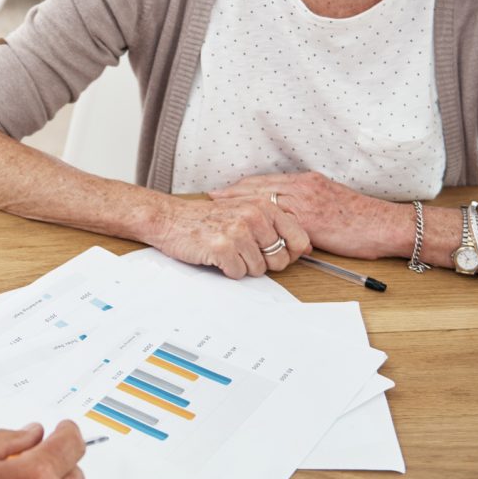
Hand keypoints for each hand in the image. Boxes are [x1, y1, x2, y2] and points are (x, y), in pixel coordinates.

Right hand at [150, 195, 311, 278]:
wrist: (172, 219)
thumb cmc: (208, 218)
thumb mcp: (246, 211)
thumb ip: (275, 225)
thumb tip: (305, 246)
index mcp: (264, 206)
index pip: (299, 238)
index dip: (290, 252)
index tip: (276, 252)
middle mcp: (254, 216)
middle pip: (279, 259)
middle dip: (263, 262)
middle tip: (243, 250)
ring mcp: (238, 231)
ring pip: (259, 269)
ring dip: (243, 265)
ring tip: (228, 250)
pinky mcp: (223, 247)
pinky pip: (238, 273)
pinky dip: (227, 270)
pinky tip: (217, 255)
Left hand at [209, 172, 406, 259]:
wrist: (387, 225)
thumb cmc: (363, 220)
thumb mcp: (331, 204)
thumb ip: (308, 208)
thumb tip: (290, 220)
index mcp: (309, 181)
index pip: (267, 181)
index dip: (243, 186)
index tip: (225, 191)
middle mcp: (305, 187)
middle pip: (259, 187)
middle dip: (233, 193)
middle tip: (212, 197)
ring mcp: (307, 201)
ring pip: (264, 201)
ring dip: (240, 206)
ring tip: (220, 211)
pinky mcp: (310, 219)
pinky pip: (279, 220)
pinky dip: (261, 223)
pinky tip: (245, 229)